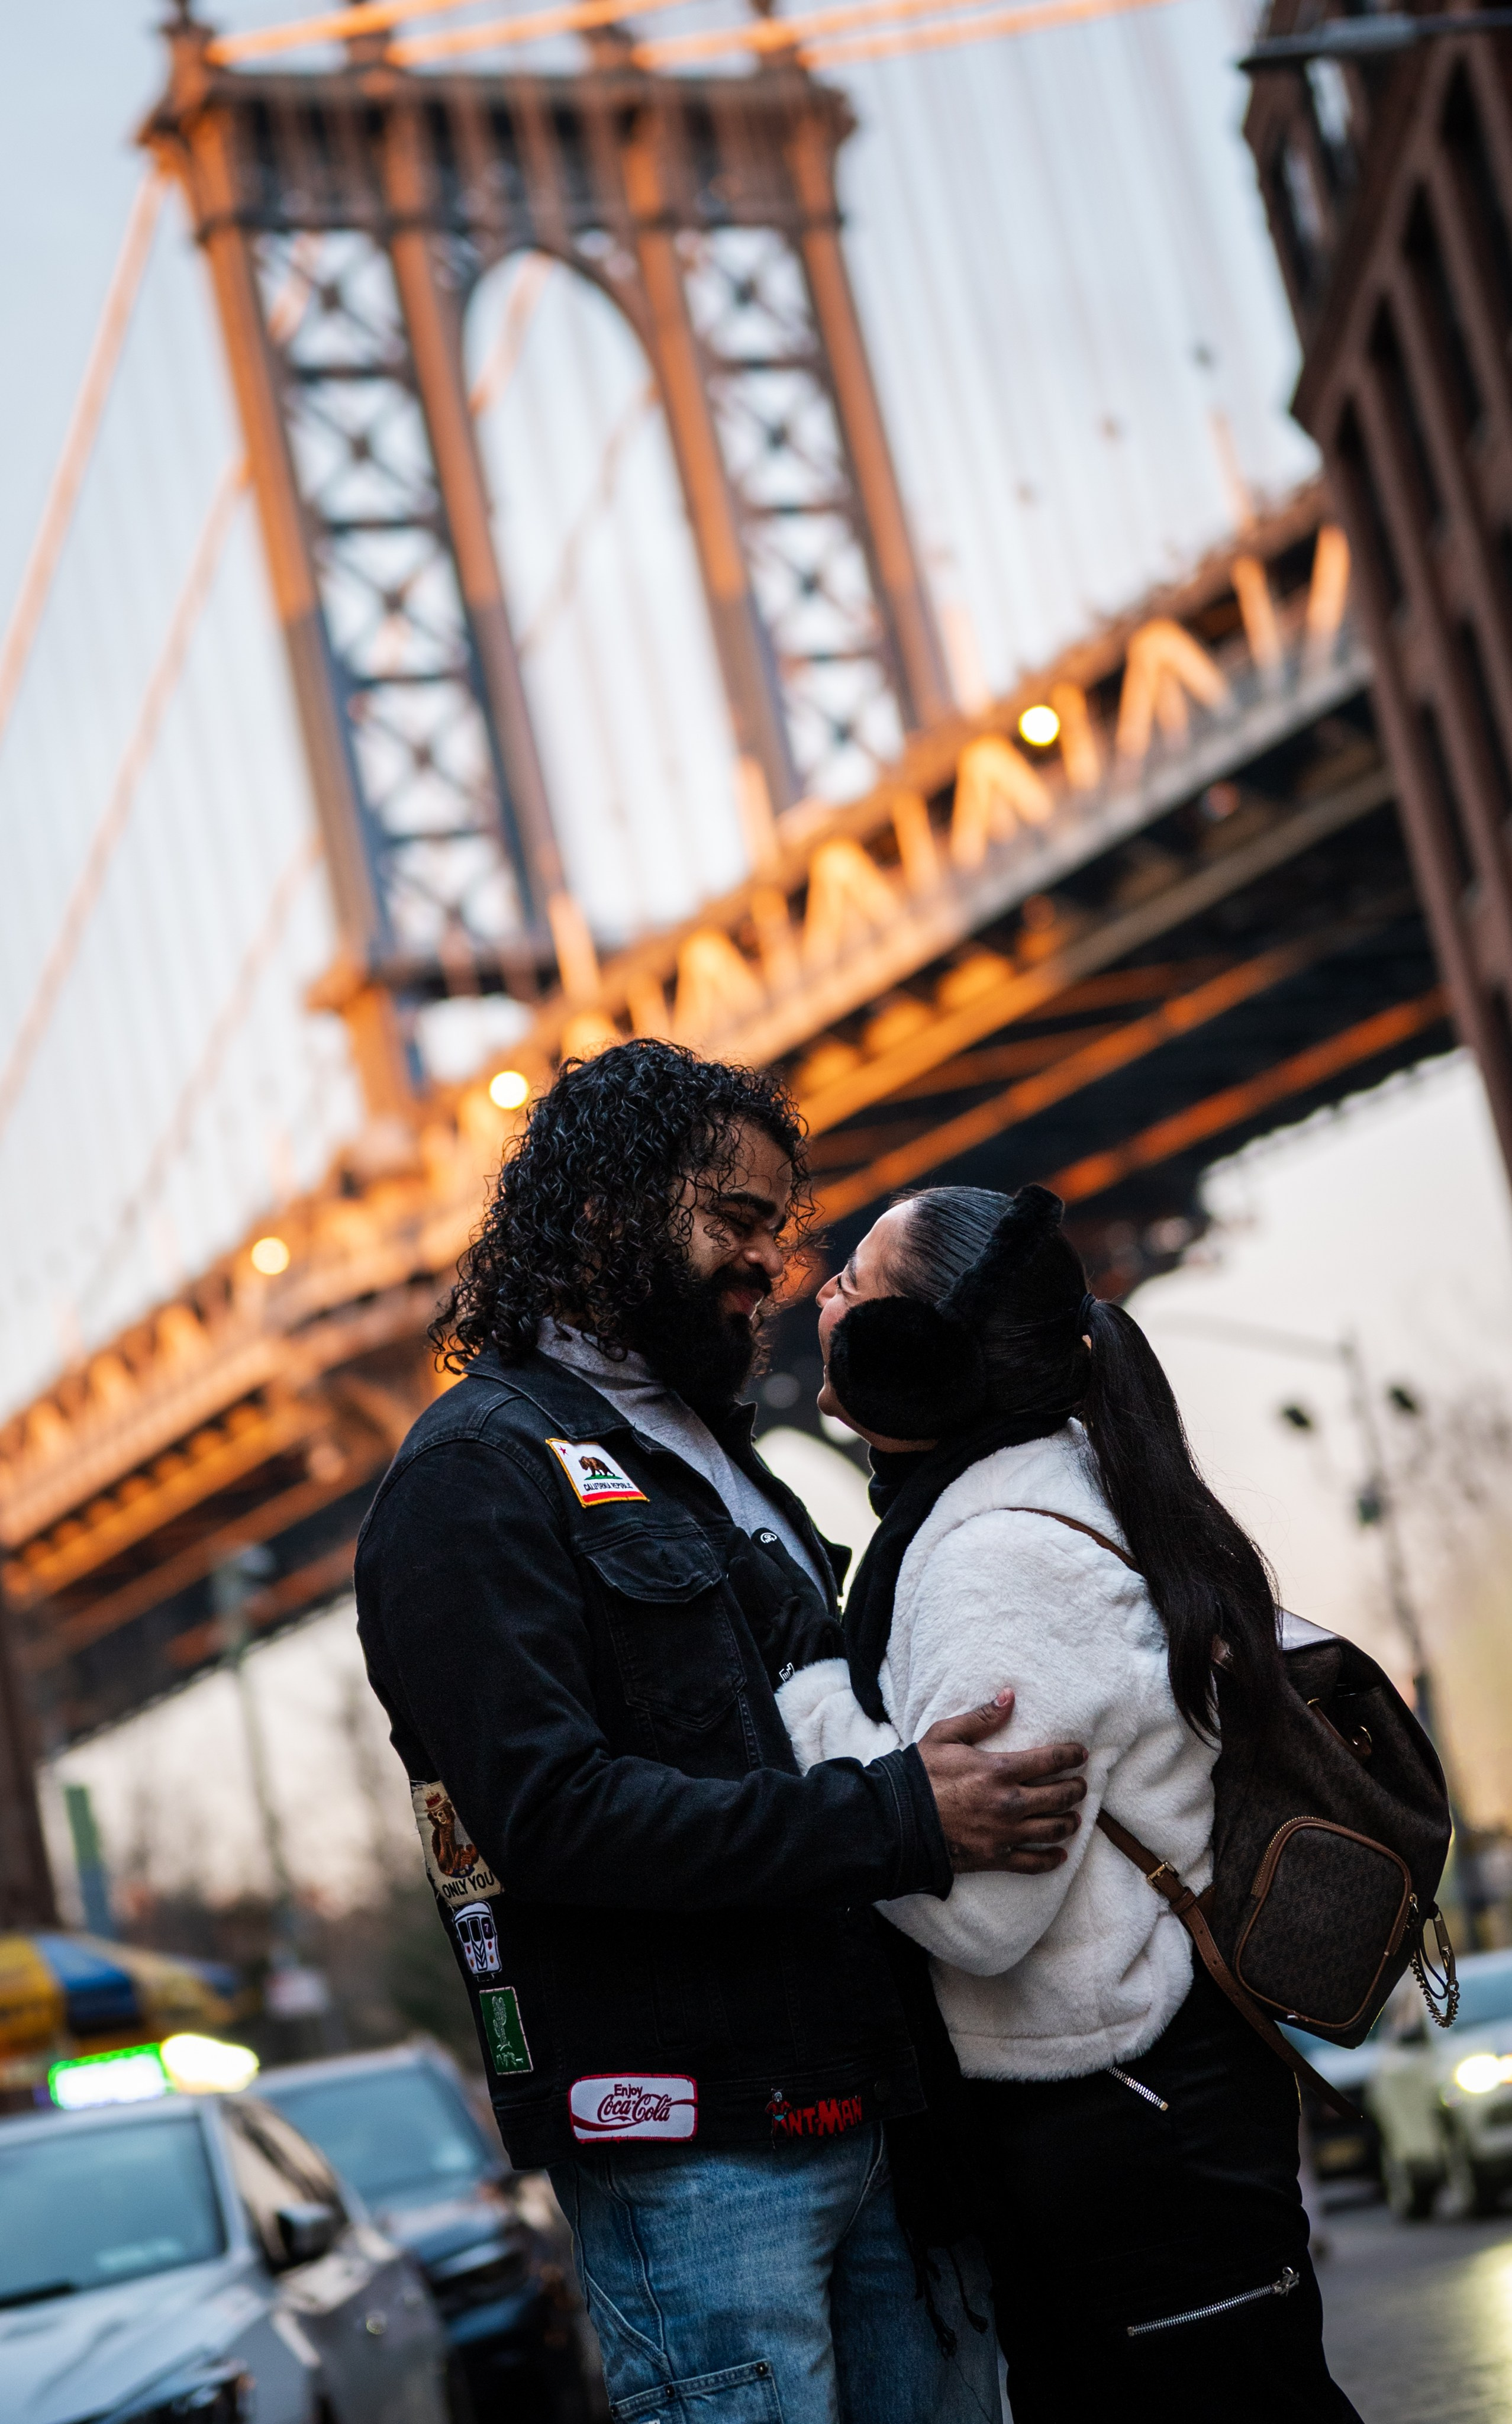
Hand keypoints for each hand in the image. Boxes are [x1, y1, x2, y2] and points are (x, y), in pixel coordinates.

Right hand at [917, 1689, 1086, 1874]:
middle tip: (1081, 1785)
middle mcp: (1009, 1802)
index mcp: (999, 1770)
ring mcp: (1005, 1833)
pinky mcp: (996, 1857)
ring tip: (1075, 1817)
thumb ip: (981, 1718)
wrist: (898, 1821)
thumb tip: (1009, 1697)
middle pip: (1058, 1796)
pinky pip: (1032, 1862)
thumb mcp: (945, 1736)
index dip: (1070, 1756)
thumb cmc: (920, 1775)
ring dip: (1069, 1822)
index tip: (1080, 1754)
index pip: (1049, 1761)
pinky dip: (1050, 1860)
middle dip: (1076, 1789)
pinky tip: (1060, 1855)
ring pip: (1052, 1829)